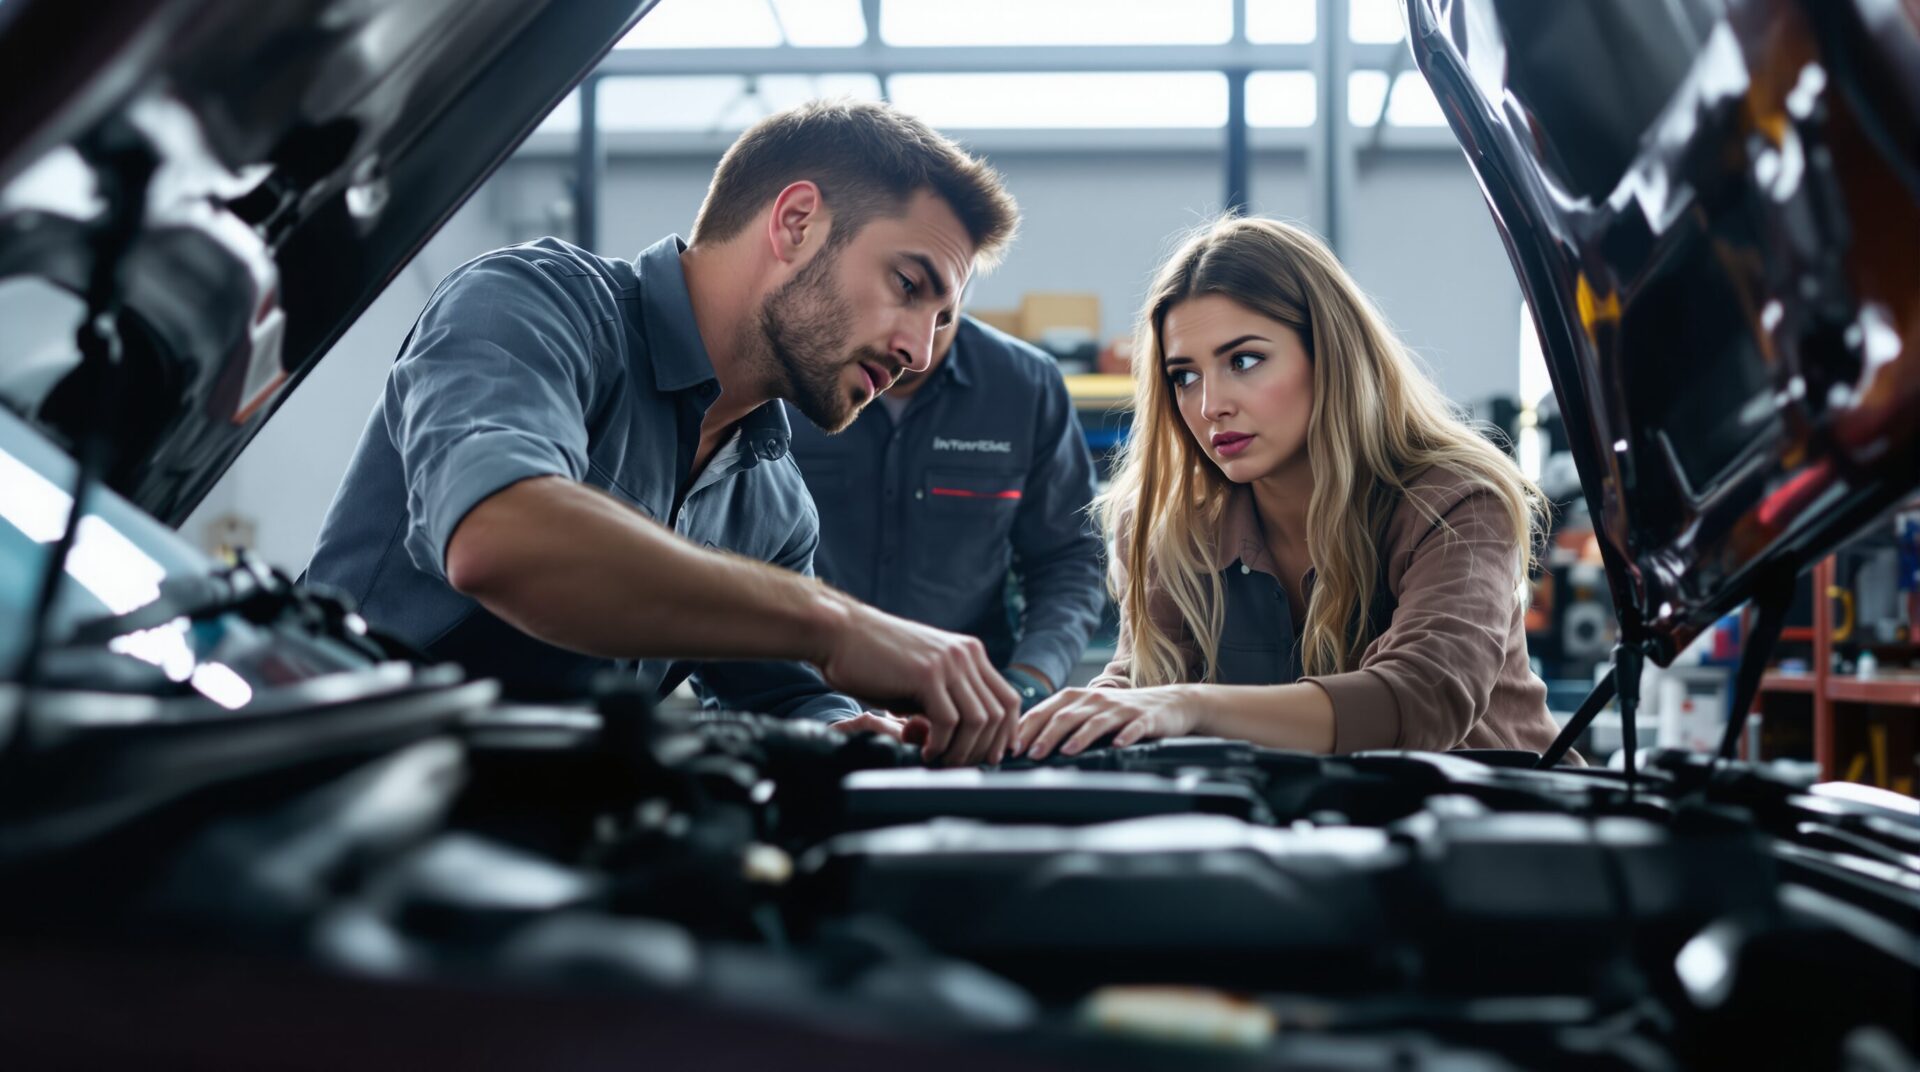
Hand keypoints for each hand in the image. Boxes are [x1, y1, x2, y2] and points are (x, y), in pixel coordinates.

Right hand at [815, 602, 1019, 766]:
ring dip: (963, 750)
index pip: (1007, 699)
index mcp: (969, 653)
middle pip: (1000, 712)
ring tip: (942, 762)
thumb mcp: (920, 679)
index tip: (991, 756)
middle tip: (963, 767)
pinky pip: (950, 721)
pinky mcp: (928, 674)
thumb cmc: (872, 660)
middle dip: (985, 747)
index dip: (1005, 733)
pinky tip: (926, 751)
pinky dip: (942, 744)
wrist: (839, 633)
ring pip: (979, 720)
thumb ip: (942, 704)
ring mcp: (949, 662)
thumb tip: (958, 742)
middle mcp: (966, 654)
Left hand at [1013, 685, 1203, 759]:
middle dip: (1046, 735)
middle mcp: (1095, 700)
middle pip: (1065, 716)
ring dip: (1079, 737)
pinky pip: (1133, 727)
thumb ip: (1061, 723)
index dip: (1025, 729)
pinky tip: (1117, 746)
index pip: (1044, 711)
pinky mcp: (1144, 718)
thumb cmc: (1120, 713)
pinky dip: (1125, 736)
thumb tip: (1024, 745)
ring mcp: (1120, 709)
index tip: (1010, 748)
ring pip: (1095, 722)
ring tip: (1065, 752)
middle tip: (1030, 754)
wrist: (1169, 703)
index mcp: (1076, 698)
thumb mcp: (1088, 713)